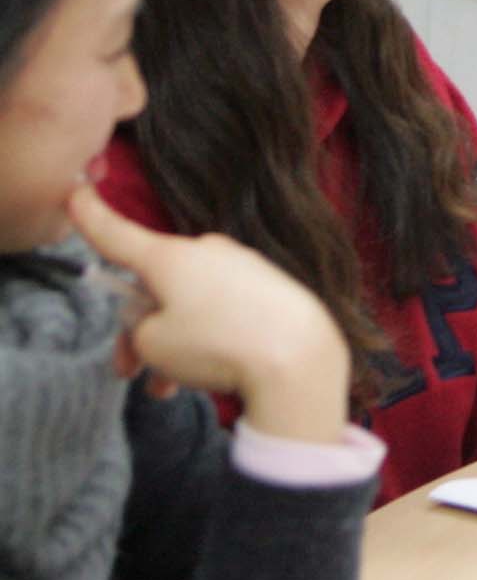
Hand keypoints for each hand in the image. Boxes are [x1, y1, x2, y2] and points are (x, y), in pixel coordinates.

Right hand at [69, 186, 352, 443]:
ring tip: (166, 388)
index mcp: (170, 256)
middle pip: (152, 285)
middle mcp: (206, 252)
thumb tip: (156, 317)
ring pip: (186, 306)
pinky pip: (220, 312)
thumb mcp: (151, 343)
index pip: (117, 235)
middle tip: (129, 372)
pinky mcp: (267, 287)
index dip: (90, 218)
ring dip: (169, 347)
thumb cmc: (217, 346)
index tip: (75, 191)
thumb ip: (139, 325)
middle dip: (137, 330)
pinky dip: (205, 342)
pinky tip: (201, 378)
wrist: (299, 357)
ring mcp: (240, 267)